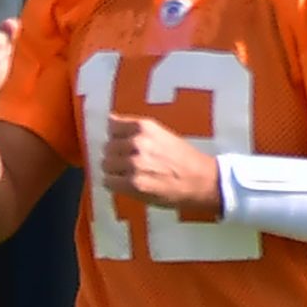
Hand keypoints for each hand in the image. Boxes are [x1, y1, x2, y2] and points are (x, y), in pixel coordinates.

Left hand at [98, 116, 220, 215]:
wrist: (201, 180)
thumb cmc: (183, 158)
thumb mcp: (161, 134)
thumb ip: (136, 129)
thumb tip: (110, 121)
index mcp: (144, 127)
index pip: (112, 127)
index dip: (117, 138)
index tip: (124, 145)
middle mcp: (137, 142)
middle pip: (107, 147)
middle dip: (115, 156)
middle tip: (130, 164)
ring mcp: (134, 164)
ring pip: (105, 165)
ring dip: (114, 171)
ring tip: (130, 175)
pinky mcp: (133, 184)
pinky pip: (108, 182)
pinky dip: (114, 184)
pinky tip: (127, 185)